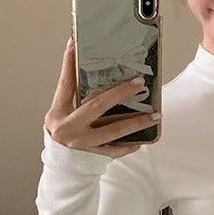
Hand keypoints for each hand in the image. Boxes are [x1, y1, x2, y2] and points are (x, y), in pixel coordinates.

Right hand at [44, 37, 159, 157]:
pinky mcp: (94, 157)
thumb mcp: (61, 116)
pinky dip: (129, 146)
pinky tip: (142, 141)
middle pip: (97, 105)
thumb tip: (89, 72)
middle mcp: (68, 127)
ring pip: (113, 130)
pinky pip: (116, 150)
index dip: (69, 65)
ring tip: (155, 115)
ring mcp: (82, 144)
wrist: (61, 169)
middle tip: (139, 82)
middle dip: (120, 92)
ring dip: (136, 122)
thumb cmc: (64, 136)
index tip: (74, 45)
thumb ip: (73, 99)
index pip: (65, 85)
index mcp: (58, 113)